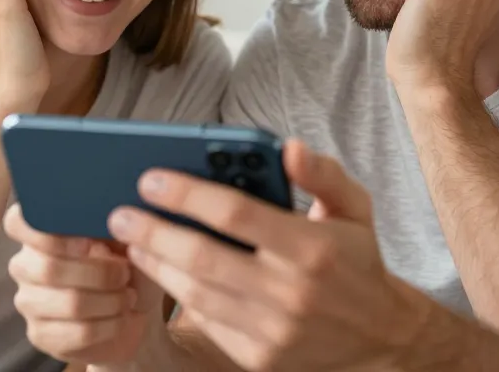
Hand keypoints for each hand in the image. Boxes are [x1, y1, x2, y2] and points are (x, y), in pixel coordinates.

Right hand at [3, 204, 165, 363]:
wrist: (133, 309)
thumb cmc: (125, 261)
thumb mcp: (122, 233)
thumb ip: (109, 220)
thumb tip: (113, 216)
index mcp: (40, 230)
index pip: (17, 222)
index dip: (50, 235)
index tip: (87, 242)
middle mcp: (26, 264)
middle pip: (49, 269)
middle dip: (99, 273)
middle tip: (124, 273)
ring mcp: (29, 301)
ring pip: (69, 303)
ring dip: (110, 301)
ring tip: (127, 296)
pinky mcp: (40, 334)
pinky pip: (77, 332)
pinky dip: (110, 325)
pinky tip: (121, 317)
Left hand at [106, 141, 434, 371]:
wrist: (378, 337)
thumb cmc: (356, 260)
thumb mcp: (354, 207)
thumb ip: (321, 174)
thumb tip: (289, 148)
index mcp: (311, 247)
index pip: (235, 213)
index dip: (187, 194)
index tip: (151, 178)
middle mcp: (290, 291)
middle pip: (203, 257)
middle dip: (153, 231)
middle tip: (120, 213)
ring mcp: (272, 330)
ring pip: (196, 293)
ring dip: (156, 263)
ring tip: (132, 238)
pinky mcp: (259, 356)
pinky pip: (207, 321)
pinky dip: (177, 295)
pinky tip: (160, 269)